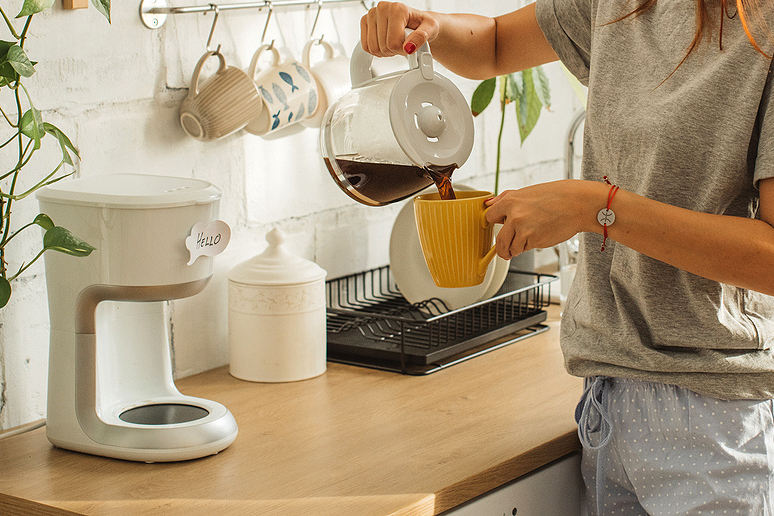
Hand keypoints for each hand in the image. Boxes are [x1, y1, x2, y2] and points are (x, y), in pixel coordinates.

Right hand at [360, 1, 439, 56]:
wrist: (417, 22)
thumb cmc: (423, 24)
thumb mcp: (431, 29)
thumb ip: (421, 37)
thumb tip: (409, 46)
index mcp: (398, 9)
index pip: (393, 42)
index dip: (402, 50)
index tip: (409, 46)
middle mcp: (382, 8)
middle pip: (382, 46)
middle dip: (394, 51)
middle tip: (402, 44)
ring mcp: (372, 14)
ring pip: (373, 48)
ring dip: (385, 52)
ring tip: (394, 43)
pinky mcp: (365, 21)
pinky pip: (366, 46)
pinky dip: (375, 50)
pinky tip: (385, 43)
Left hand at [485, 180, 599, 258]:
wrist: (578, 203)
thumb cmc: (556, 196)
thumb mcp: (527, 192)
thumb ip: (505, 199)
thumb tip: (488, 204)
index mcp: (509, 201)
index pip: (488, 217)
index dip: (494, 224)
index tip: (497, 227)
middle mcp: (514, 216)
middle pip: (498, 241)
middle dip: (502, 247)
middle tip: (507, 248)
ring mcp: (523, 230)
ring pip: (512, 248)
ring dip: (518, 247)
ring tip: (531, 236)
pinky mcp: (534, 241)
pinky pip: (525, 249)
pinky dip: (530, 246)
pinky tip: (540, 235)